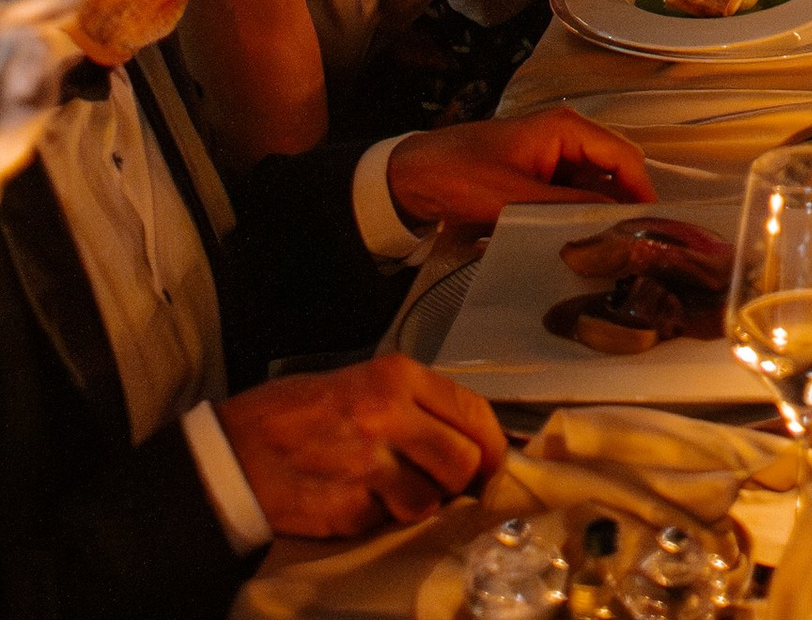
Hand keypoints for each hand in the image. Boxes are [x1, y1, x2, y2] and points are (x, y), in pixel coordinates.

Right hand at [215, 357, 505, 537]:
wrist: (231, 451)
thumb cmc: (296, 414)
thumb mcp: (360, 384)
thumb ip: (413, 406)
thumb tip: (465, 438)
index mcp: (395, 377)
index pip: (471, 411)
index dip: (491, 445)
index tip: (492, 465)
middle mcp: (387, 415)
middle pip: (462, 461)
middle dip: (457, 482)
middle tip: (439, 486)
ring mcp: (367, 464)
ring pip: (429, 500)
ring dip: (417, 506)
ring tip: (387, 492)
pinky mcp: (346, 507)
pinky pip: (385, 523)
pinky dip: (376, 520)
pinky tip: (350, 501)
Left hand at [386, 102, 652, 232]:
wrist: (411, 180)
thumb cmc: (461, 176)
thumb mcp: (515, 196)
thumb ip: (568, 206)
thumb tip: (613, 221)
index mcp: (565, 128)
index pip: (623, 156)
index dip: (641, 190)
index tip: (653, 228)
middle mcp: (565, 139)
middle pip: (612, 172)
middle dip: (622, 206)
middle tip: (632, 248)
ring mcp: (550, 160)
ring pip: (593, 189)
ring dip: (597, 216)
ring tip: (609, 254)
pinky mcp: (536, 181)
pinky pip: (569, 199)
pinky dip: (575, 219)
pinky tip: (577, 247)